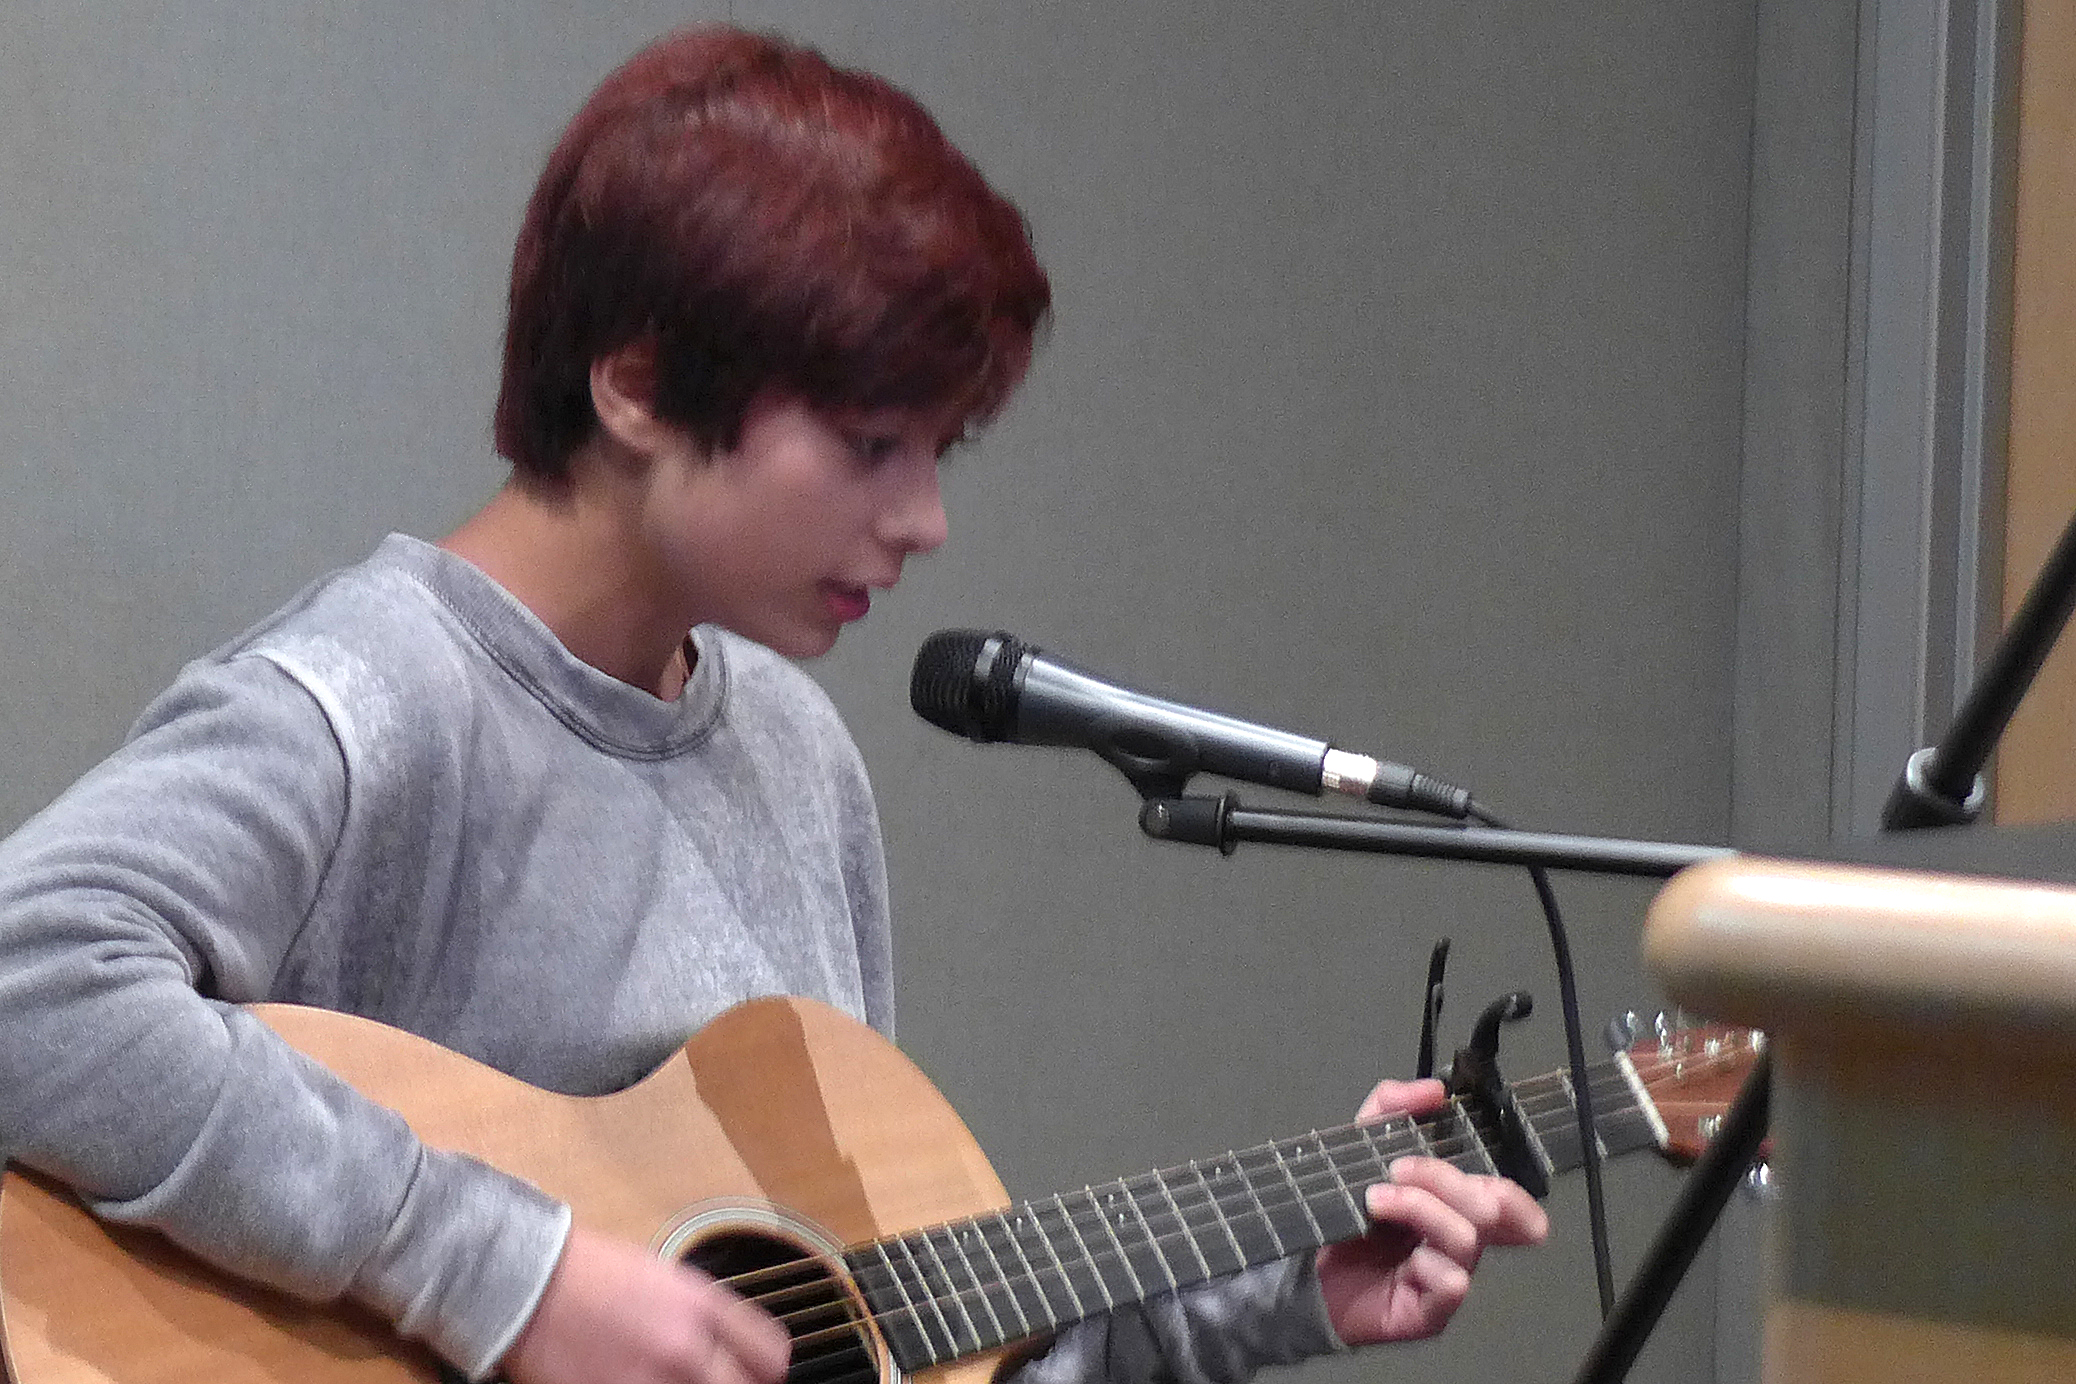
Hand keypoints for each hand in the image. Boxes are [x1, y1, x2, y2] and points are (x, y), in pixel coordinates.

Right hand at [502, 1227, 791, 1383]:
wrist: (530, 1282)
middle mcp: (685, 1349)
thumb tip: (732, 1350)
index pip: (771, 1354)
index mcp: (703, 1307)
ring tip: (679, 1380)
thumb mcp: (667, 1278)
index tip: (766, 1375)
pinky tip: (641, 1382)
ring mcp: (648, 1381)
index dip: (772, 1370)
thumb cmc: (595, 1273)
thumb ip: (705, 1315)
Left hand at [1313, 1077, 1547, 1344]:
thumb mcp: (1359, 1148)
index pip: (1509, 1199)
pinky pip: (1452, 1281)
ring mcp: (1450, 1278)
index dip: (1509, 1186)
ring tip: (1375, 1199)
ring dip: (1419, 1207)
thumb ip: (1390, 1109)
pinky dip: (1423, 1259)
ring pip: (1467, 1237)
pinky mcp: (1433, 1312)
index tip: (1464, 1153)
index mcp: (1455, 1207)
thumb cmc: (1342, 1216)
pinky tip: (1391, 1251)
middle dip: (1444, 1177)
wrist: (1304, 1274)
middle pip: (1494, 1207)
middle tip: (1397, 1168)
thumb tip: (1435, 1090)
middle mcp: (1460, 1243)